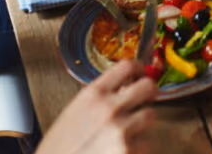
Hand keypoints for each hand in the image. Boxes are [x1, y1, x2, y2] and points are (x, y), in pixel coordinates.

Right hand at [37, 61, 157, 153]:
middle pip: (148, 87)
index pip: (127, 66)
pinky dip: (138, 146)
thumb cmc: (60, 146)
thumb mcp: (75, 111)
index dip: (138, 68)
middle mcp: (109, 108)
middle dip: (148, 92)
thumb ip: (100, 97)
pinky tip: (121, 149)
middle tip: (144, 99)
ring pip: (151, 115)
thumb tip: (123, 87)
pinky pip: (146, 142)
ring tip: (127, 130)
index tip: (140, 73)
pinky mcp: (129, 151)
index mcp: (93, 94)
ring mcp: (121, 130)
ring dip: (142, 122)